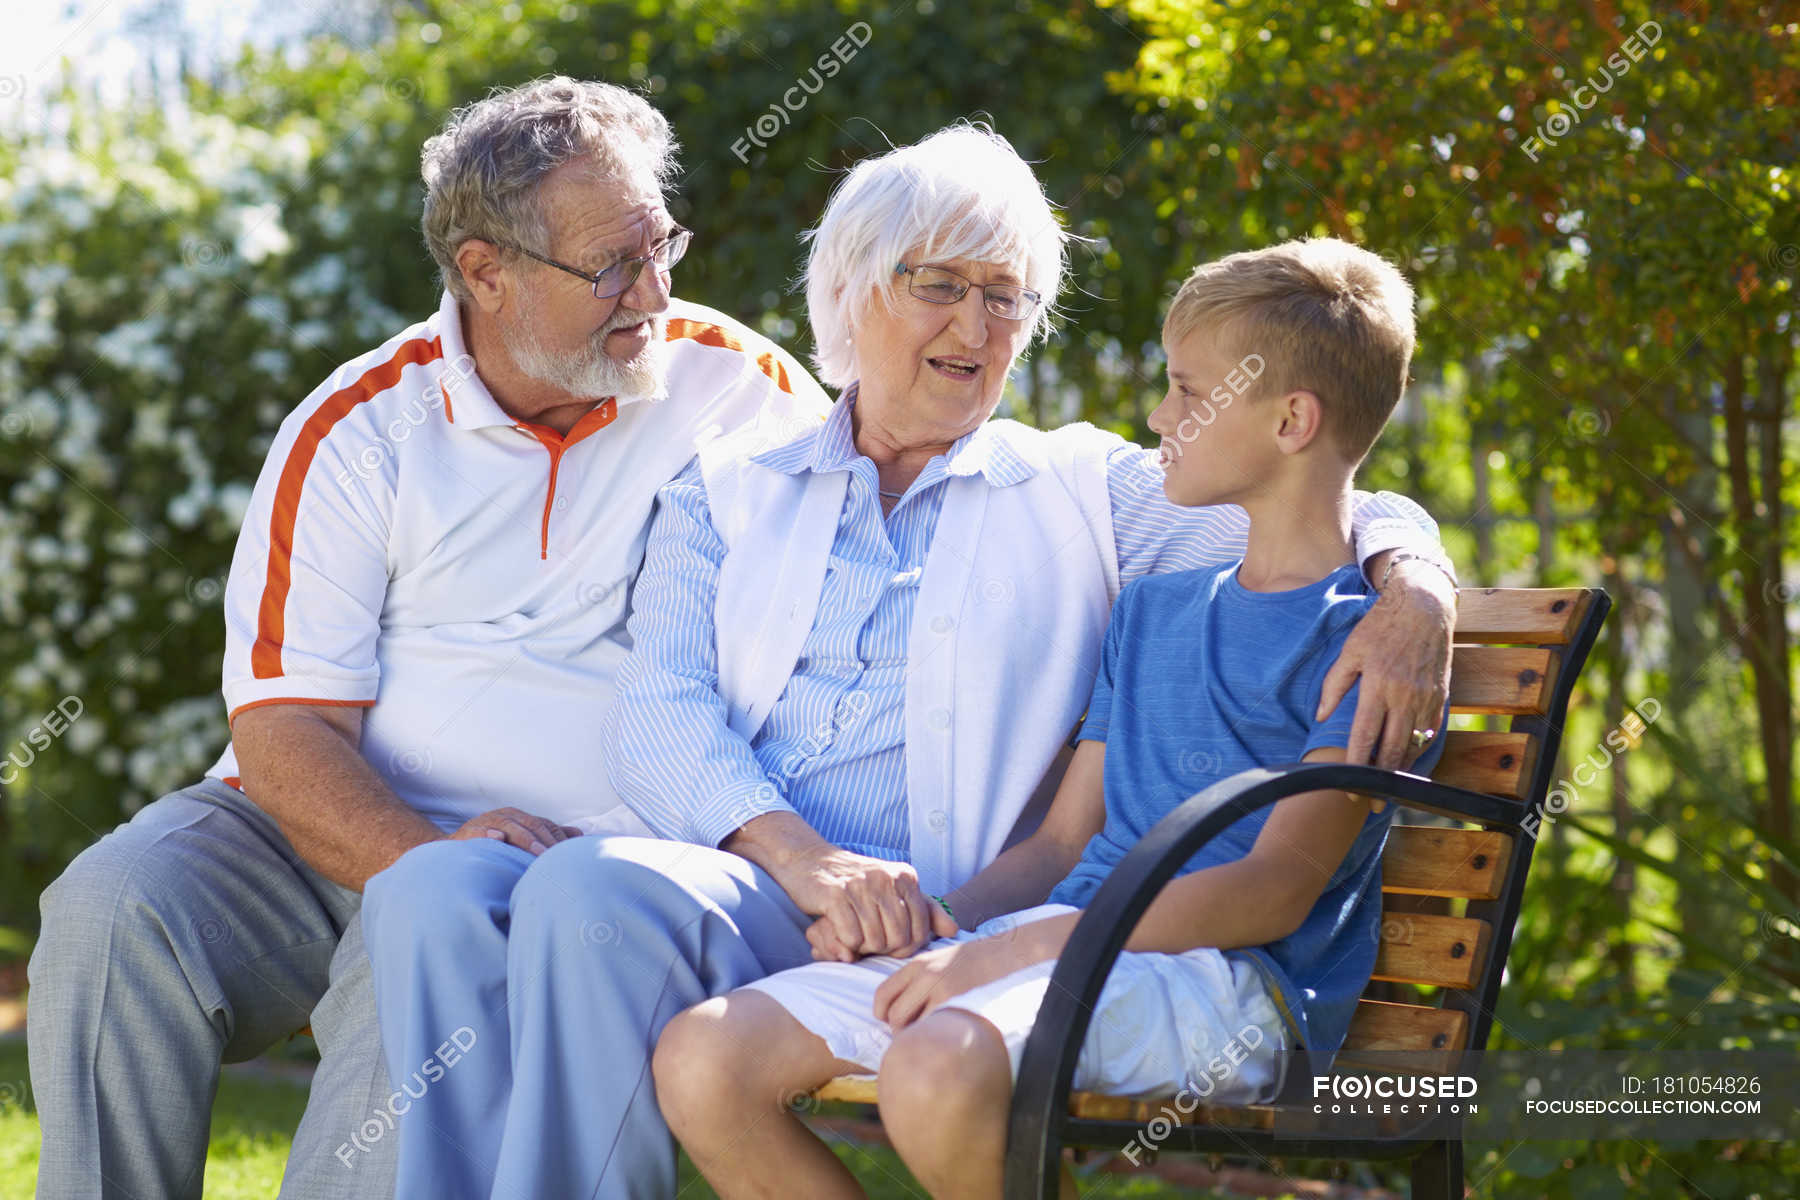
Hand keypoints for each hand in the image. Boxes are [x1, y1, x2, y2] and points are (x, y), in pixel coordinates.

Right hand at [448, 807, 582, 854]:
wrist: (457, 843)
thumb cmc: (494, 842)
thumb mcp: (522, 837)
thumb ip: (548, 835)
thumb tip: (579, 834)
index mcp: (521, 817)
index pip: (545, 825)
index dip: (558, 839)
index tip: (570, 854)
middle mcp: (506, 816)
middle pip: (531, 825)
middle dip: (546, 840)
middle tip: (558, 856)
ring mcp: (488, 822)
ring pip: (510, 826)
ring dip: (525, 839)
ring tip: (538, 852)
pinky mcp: (469, 831)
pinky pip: (479, 831)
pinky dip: (488, 833)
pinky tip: (497, 838)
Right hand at [788, 849, 957, 960]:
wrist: (811, 861)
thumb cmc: (855, 882)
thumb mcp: (893, 889)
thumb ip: (926, 908)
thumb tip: (954, 930)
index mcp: (905, 876)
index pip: (920, 930)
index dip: (906, 946)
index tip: (890, 944)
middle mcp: (886, 878)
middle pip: (898, 939)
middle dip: (884, 949)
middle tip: (869, 942)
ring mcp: (860, 885)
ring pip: (875, 941)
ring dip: (863, 947)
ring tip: (856, 935)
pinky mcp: (835, 895)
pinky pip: (851, 937)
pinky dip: (846, 943)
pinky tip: (841, 930)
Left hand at [873, 935, 1023, 1029]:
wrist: (1008, 953)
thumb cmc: (976, 960)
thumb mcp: (941, 958)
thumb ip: (919, 977)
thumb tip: (901, 1005)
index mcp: (918, 964)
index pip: (883, 994)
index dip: (882, 1013)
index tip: (890, 1022)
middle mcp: (925, 975)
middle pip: (894, 1015)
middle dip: (900, 1030)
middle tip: (914, 1034)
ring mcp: (942, 990)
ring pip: (910, 1027)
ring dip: (916, 1038)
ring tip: (929, 1039)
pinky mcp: (958, 1003)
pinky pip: (933, 1030)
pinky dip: (934, 1039)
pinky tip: (945, 1038)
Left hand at [1319, 559, 1453, 768]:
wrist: (1424, 608)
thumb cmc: (1380, 627)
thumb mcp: (1350, 651)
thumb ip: (1334, 685)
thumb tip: (1319, 715)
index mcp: (1378, 686)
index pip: (1365, 736)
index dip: (1356, 765)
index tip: (1348, 786)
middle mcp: (1405, 696)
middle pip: (1392, 750)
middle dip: (1380, 781)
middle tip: (1369, 802)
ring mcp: (1426, 699)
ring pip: (1413, 746)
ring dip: (1399, 769)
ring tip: (1385, 787)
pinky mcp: (1441, 698)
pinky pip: (1429, 733)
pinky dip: (1416, 750)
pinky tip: (1404, 761)